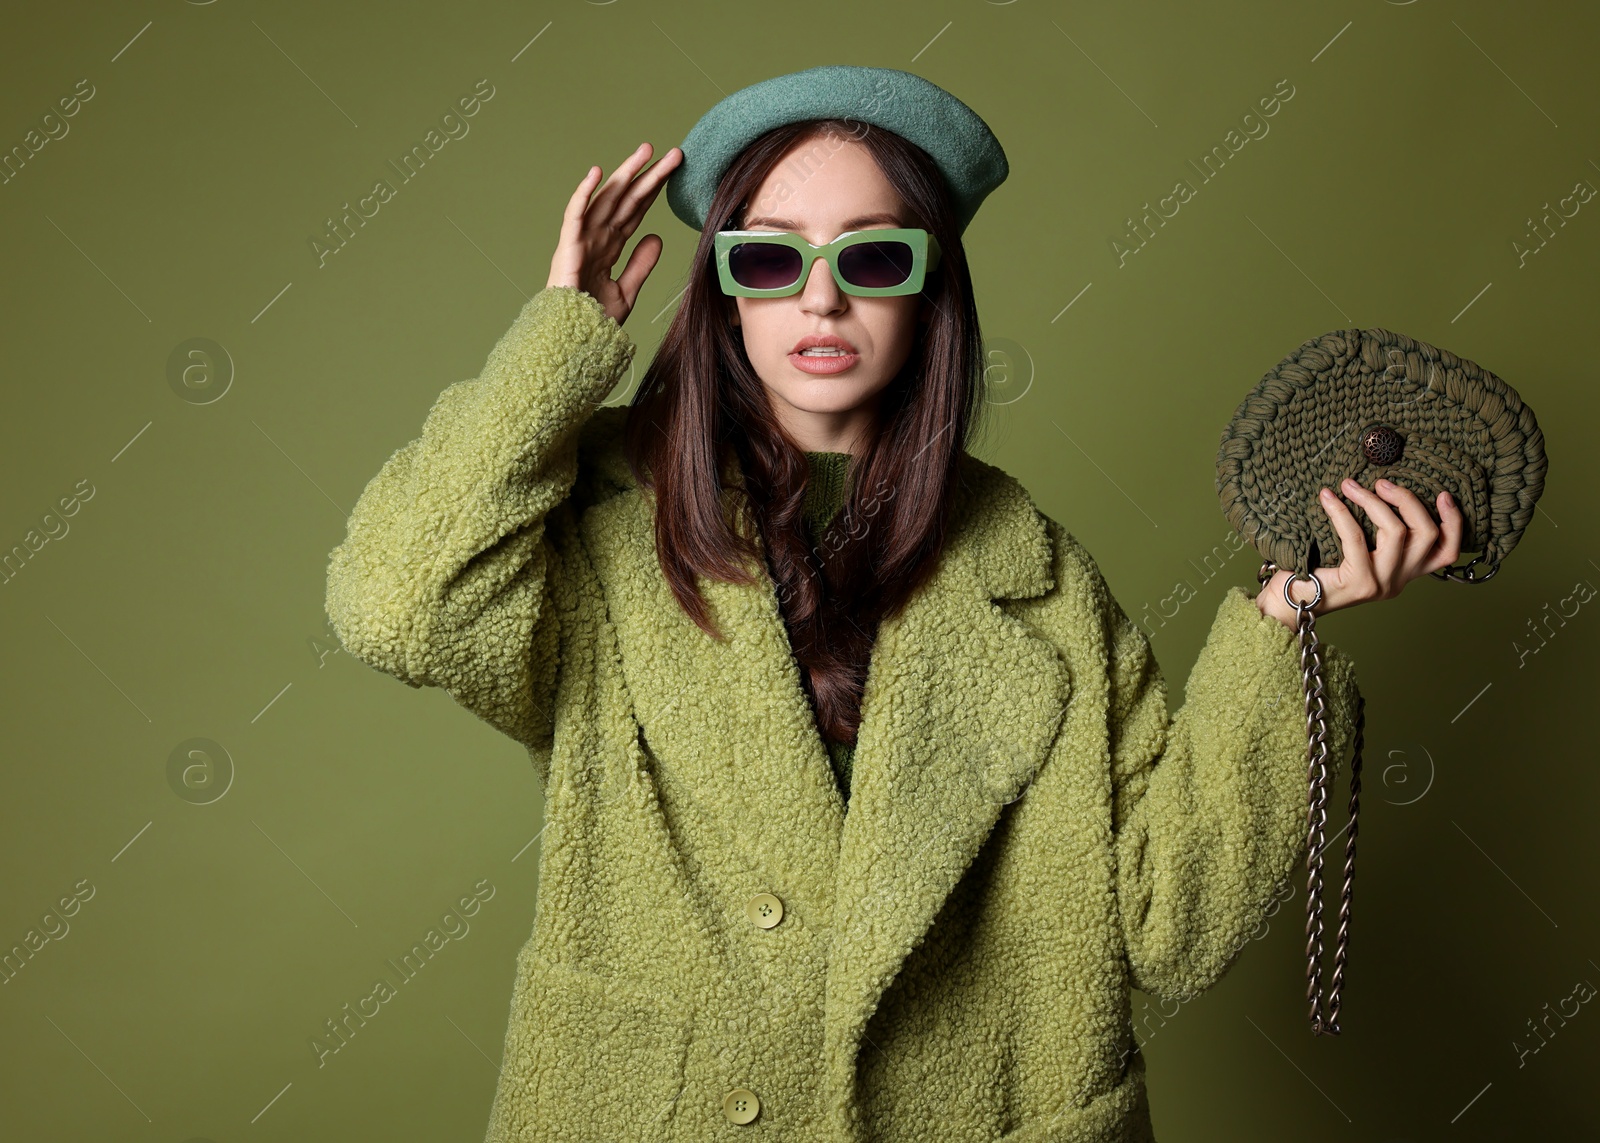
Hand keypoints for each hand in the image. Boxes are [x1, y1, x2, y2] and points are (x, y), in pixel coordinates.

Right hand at [547, 142, 681, 326]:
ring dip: (624, 174)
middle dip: (647, 176)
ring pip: (605, 200)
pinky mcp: (568, 248)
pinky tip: (597, 174)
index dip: (654, 190)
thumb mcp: (626, 290)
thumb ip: (641, 263)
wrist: (572, 342)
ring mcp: (581, 241)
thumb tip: (656, 237)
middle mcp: (596, 238)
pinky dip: (584, 194)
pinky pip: (575, 216)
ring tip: (645, 152)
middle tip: (671, 153)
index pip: (636, 211)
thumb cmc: (591, 320)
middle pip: (626, 200)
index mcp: (609, 246)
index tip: (674, 171)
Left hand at [1255, 478, 1463, 627]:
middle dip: (1408, 501)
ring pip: (1396, 533)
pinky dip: (1342, 512)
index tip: (1443, 494)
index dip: (1453, 522)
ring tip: (1351, 485)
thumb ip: (1376, 534)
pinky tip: (1328, 497)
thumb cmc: (1317, 570)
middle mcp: (1398, 581)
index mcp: (1404, 573)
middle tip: (1381, 482)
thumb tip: (1381, 489)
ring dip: (1373, 502)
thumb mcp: (1357, 551)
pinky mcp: (1359, 583)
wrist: (1288, 603)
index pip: (1447, 551)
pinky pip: (1356, 538)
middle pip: (1427, 534)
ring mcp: (1381, 584)